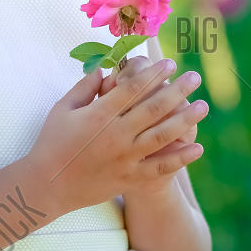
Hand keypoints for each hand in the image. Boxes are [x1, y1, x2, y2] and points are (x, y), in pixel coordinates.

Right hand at [27, 57, 207, 212]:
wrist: (47, 186)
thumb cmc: (52, 143)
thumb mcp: (62, 109)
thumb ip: (84, 87)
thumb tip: (104, 68)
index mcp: (99, 114)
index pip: (133, 88)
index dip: (153, 74)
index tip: (169, 63)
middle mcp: (115, 135)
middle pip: (154, 108)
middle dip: (177, 90)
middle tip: (195, 76)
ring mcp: (125, 158)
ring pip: (162, 135)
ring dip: (186, 119)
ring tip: (204, 106)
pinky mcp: (129, 178)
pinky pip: (160, 168)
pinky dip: (180, 158)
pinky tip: (198, 148)